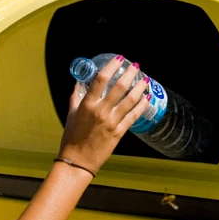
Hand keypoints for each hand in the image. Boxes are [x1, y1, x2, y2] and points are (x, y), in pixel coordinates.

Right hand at [58, 58, 150, 174]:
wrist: (77, 160)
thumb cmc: (72, 137)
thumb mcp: (71, 114)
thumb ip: (76, 97)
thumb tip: (79, 83)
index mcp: (87, 104)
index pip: (101, 79)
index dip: (112, 66)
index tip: (119, 59)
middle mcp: (100, 111)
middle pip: (119, 87)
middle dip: (130, 74)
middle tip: (136, 66)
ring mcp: (111, 122)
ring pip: (130, 100)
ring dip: (140, 88)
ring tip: (146, 80)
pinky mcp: (119, 132)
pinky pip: (133, 116)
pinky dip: (142, 106)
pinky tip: (147, 98)